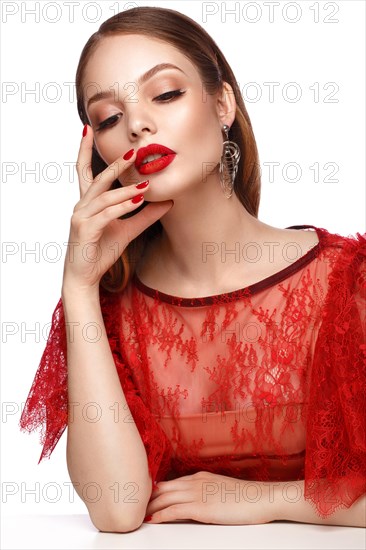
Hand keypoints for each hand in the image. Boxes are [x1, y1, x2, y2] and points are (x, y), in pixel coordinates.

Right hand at [62, 125, 173, 290]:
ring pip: (104, 196)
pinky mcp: (83, 230)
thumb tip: (166, 202)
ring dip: (125, 189)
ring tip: (145, 184)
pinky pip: (105, 215)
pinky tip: (136, 202)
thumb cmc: (100, 252)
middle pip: (98, 179)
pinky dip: (122, 207)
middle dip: (115, 165)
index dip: (84, 150)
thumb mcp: (127, 230)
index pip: (84, 171)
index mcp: (88, 203)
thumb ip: (144, 215)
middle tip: (133, 152)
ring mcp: (80, 218)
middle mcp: (81, 206)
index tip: (87, 129)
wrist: (85, 277)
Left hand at [145, 471, 276, 524]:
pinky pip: (175, 510)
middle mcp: (195, 481)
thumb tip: (192, 502)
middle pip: (163, 489)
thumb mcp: (220, 490)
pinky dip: (161, 515)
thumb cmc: (244, 497)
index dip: (154, 491)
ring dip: (149, 507)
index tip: (142, 498)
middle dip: (146, 498)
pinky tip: (152, 520)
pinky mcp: (202, 507)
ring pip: (165, 498)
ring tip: (137, 514)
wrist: (260, 498)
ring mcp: (198, 493)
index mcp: (199, 477)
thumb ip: (204, 492)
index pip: (169, 483)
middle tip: (132, 506)